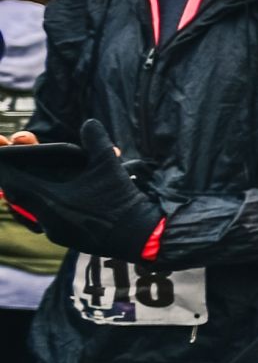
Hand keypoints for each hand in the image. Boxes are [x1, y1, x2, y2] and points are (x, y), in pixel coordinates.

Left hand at [2, 119, 162, 257]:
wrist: (140, 235)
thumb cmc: (122, 200)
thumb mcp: (109, 165)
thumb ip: (96, 140)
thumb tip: (90, 123)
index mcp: (48, 200)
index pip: (11, 182)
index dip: (6, 168)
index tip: (5, 154)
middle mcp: (45, 219)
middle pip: (16, 196)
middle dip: (15, 178)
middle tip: (19, 165)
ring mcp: (53, 232)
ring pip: (27, 209)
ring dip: (28, 193)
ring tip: (32, 181)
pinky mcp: (64, 239)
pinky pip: (43, 220)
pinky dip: (43, 206)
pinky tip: (55, 197)